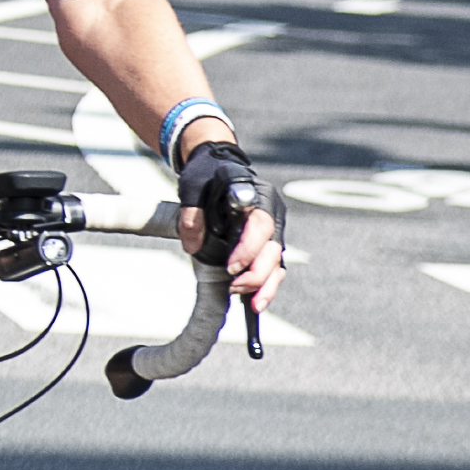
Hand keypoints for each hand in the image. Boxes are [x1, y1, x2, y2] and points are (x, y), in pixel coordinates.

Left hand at [174, 134, 284, 309]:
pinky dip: (265, 286)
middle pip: (273, 249)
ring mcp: (271, 231)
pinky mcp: (266, 244)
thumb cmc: (206, 173)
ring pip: (277, 263)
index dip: (249, 248)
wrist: (215, 164)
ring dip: (265, 286)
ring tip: (251, 305)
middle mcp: (272, 215)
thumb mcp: (191, 186)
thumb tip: (192, 246)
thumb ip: (191, 214)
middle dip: (256, 273)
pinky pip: (271, 268)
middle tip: (232, 286)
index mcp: (257, 197)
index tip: (230, 266)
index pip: (261, 226)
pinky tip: (255, 303)